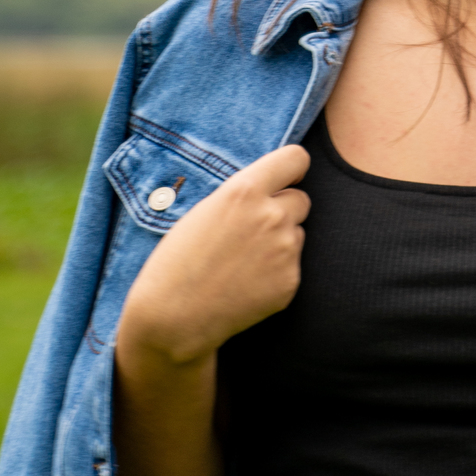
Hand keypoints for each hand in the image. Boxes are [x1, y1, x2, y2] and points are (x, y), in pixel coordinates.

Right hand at [118, 143, 310, 365]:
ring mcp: (285, 250)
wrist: (174, 317)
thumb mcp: (204, 211)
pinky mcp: (291, 281)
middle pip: (301, 199)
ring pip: (297, 233)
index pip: (296, 158)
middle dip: (284, 209)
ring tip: (242, 261)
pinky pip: (293, 265)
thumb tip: (274, 189)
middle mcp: (272, 216)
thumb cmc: (178, 262)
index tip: (288, 177)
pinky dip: (276, 272)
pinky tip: (247, 283)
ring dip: (280, 241)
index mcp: (245, 191)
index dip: (293, 168)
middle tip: (253, 229)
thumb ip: (243, 195)